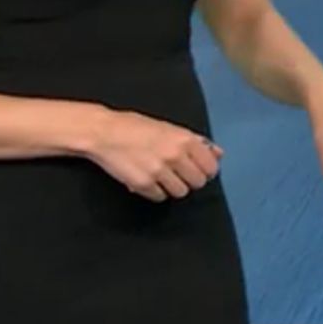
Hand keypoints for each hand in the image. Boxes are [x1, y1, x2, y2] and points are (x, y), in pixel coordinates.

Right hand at [86, 108, 223, 202]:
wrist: (104, 133)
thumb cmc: (135, 126)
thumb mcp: (168, 128)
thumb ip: (194, 141)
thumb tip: (218, 153)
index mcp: (183, 139)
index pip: (211, 167)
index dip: (206, 170)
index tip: (198, 170)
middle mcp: (174, 155)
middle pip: (197, 182)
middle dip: (189, 179)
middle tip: (177, 172)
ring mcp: (159, 171)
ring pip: (180, 192)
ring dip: (172, 186)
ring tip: (160, 174)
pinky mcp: (144, 185)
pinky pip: (160, 197)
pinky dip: (155, 191)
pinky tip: (147, 178)